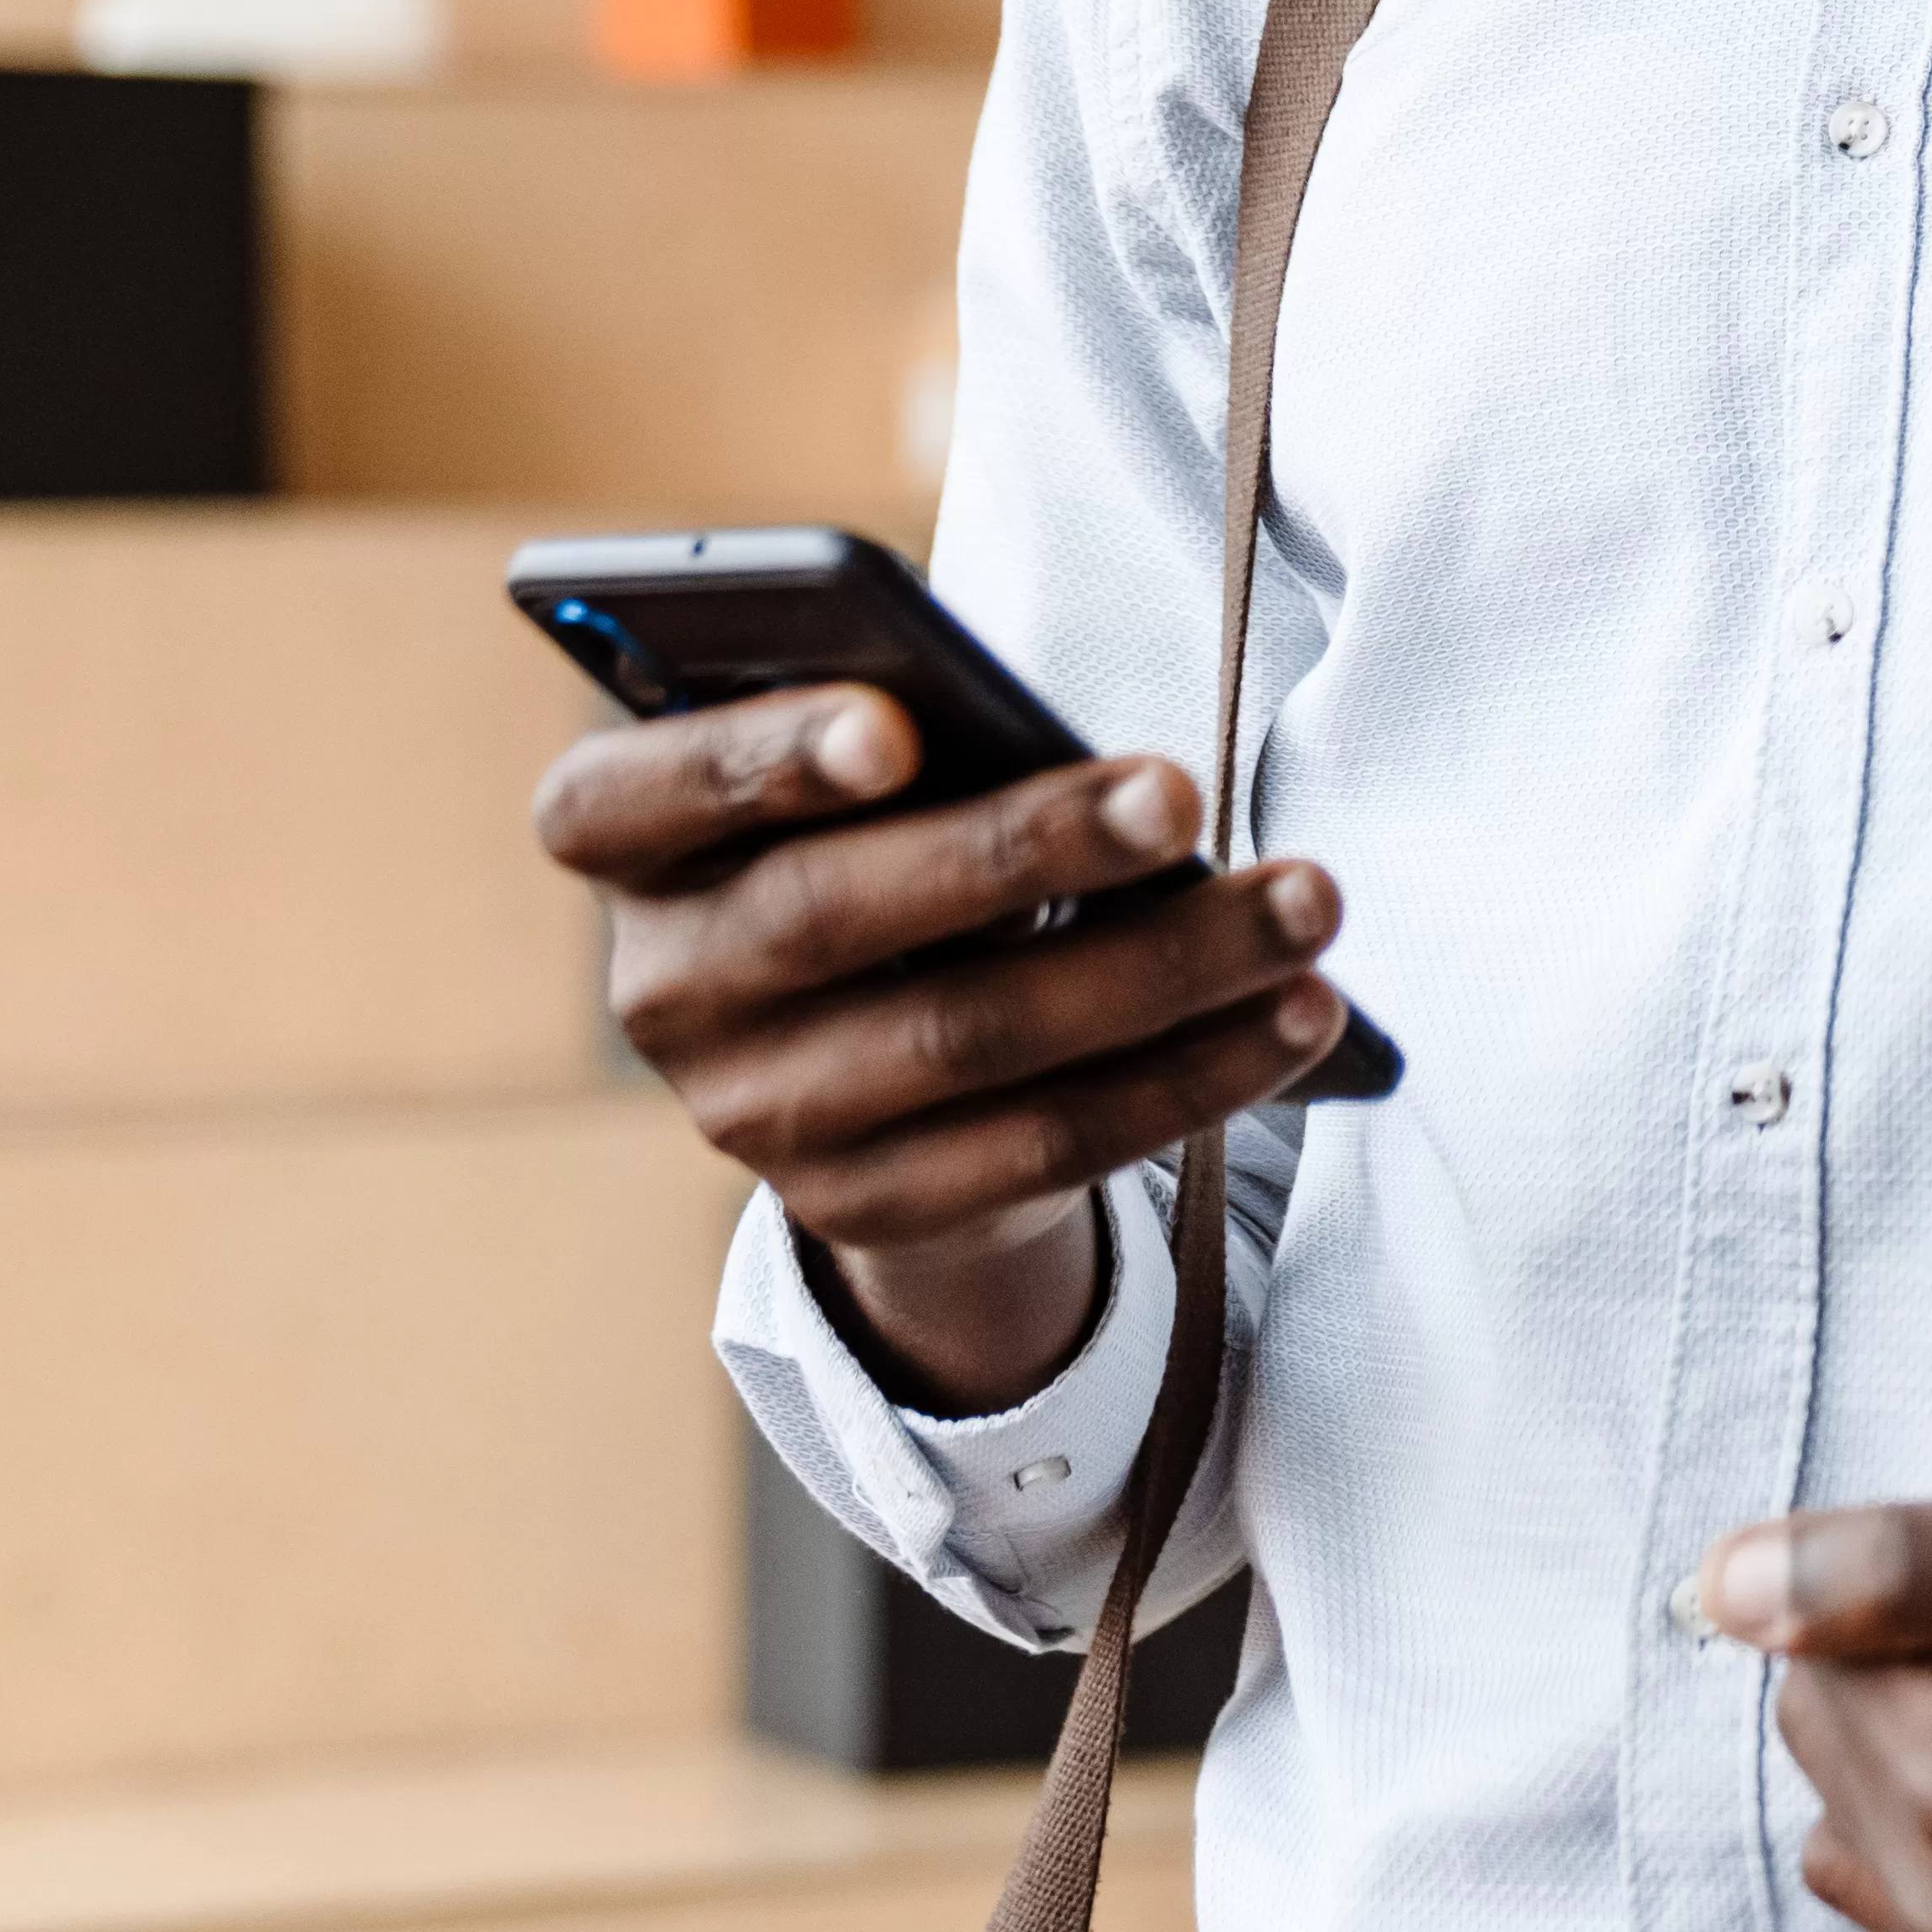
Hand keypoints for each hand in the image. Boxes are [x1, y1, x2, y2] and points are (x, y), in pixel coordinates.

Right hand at [533, 688, 1353, 1410]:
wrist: (869, 1055)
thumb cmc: (885, 833)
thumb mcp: (858, 773)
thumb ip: (907, 735)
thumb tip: (1056, 743)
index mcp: (625, 840)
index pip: (631, 797)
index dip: (758, 758)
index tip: (895, 723)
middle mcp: (664, 987)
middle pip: (834, 913)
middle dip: (1025, 847)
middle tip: (1180, 791)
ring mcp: (754, 1114)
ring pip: (969, 1038)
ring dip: (1162, 967)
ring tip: (1306, 901)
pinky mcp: (867, 1208)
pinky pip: (1048, 1144)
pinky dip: (1192, 1076)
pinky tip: (1302, 1016)